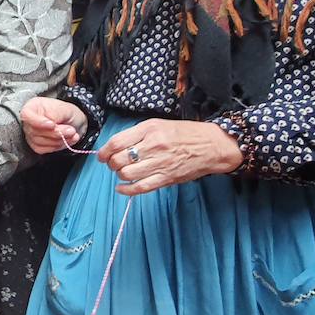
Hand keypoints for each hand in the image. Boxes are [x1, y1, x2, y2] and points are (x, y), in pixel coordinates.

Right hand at [20, 96, 87, 153]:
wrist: (73, 122)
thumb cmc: (66, 112)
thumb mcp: (64, 109)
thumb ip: (56, 115)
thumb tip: (51, 125)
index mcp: (32, 107)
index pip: (26, 115)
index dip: (38, 122)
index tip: (52, 125)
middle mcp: (29, 121)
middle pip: (35, 131)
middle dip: (56, 133)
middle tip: (71, 130)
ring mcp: (31, 134)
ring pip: (41, 142)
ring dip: (59, 140)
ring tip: (72, 134)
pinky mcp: (36, 145)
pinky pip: (44, 149)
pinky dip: (58, 146)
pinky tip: (67, 140)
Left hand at [97, 118, 241, 195]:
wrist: (212, 146)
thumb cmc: (186, 133)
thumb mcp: (159, 124)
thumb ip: (138, 134)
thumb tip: (116, 146)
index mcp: (149, 129)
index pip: (117, 142)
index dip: (104, 151)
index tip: (102, 155)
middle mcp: (153, 146)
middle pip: (119, 159)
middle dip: (111, 164)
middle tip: (113, 164)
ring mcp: (160, 163)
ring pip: (127, 174)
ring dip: (120, 175)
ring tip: (123, 172)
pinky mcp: (166, 178)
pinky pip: (140, 188)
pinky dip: (126, 190)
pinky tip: (122, 188)